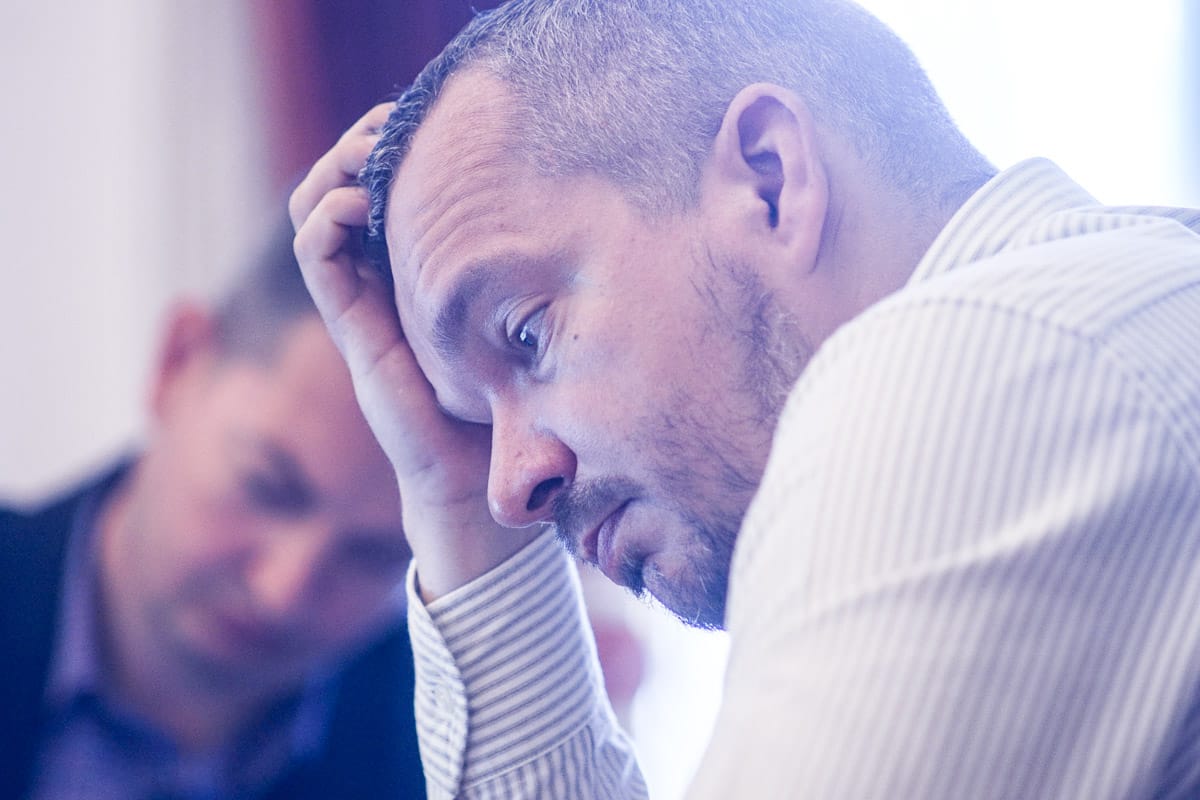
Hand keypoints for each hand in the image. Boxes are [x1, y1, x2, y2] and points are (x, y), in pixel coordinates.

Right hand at [290, 103, 541, 600]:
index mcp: (422, 274)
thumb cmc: (516, 402)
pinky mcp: (353, 331)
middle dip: (360, 144)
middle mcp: (386, 282)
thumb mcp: (532, 322)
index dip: (392, 147)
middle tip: (392, 119)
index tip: (427, 117)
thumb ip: (540, 282)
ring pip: (318, 214)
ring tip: (367, 147)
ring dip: (333, 170)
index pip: (385, 192)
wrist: (482, 481)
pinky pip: (317, 259)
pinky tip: (356, 204)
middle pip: (345, 189)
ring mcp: (364, 304)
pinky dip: (324, 220)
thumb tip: (594, 212)